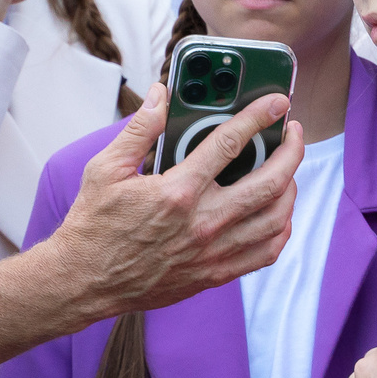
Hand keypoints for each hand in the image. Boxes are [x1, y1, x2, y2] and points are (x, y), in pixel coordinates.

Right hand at [45, 87, 302, 322]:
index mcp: (177, 191)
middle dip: (291, 151)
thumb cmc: (94, 225)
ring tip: (287, 170)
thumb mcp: (105, 168)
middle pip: (270, 182)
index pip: (230, 143)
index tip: (277, 102)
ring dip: (291, 188)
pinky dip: (281, 229)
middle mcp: (202, 222)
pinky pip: (265, 253)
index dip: (259, 116)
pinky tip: (278, 213)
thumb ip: (140, 128)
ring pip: (275, 218)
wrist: (84, 282)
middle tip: (292, 134)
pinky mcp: (214, 274)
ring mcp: (212, 252)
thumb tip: (161, 95)